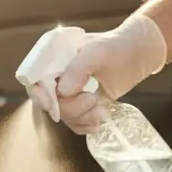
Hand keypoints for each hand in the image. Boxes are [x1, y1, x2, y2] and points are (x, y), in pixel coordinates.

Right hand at [27, 15, 166, 134]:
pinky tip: (99, 120)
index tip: (53, 104)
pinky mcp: (81, 104)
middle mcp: (57, 76)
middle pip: (49, 103)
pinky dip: (85, 125)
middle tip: (93, 99)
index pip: (34, 80)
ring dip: (82, 117)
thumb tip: (62, 91)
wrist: (137, 54)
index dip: (40, 95)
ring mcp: (69, 92)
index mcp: (53, 58)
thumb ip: (78, 69)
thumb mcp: (97, 52)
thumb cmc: (117, 46)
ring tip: (102, 108)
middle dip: (71, 107)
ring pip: (62, 115)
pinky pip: (74, 122)